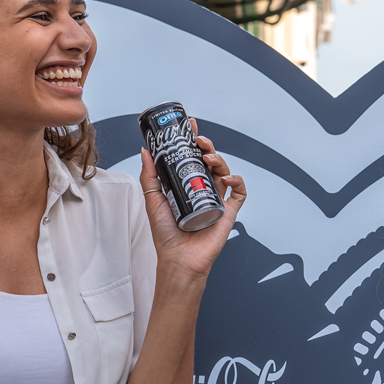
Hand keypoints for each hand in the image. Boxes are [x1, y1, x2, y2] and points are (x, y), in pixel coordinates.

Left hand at [139, 119, 245, 278]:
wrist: (178, 259)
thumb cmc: (166, 235)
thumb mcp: (153, 199)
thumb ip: (149, 175)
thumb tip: (145, 150)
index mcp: (187, 185)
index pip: (192, 157)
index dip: (193, 140)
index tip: (189, 125)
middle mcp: (203, 190)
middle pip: (209, 161)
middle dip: (207, 146)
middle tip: (199, 139)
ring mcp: (217, 200)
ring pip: (224, 171)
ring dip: (219, 159)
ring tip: (208, 157)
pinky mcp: (228, 212)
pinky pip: (239, 193)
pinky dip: (237, 181)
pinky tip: (228, 178)